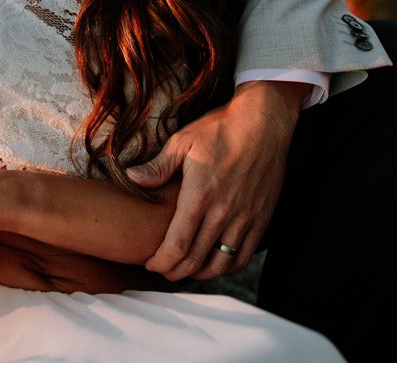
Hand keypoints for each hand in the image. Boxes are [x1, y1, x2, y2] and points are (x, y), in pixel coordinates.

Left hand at [126, 80, 305, 280]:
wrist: (264, 122)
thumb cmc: (220, 129)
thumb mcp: (183, 141)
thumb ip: (158, 166)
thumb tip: (132, 178)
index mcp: (199, 196)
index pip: (177, 246)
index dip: (161, 262)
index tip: (150, 263)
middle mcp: (223, 213)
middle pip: (195, 260)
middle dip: (174, 272)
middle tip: (163, 270)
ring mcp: (244, 218)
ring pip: (221, 264)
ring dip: (200, 274)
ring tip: (187, 269)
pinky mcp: (261, 218)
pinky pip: (245, 255)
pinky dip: (228, 266)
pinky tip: (216, 263)